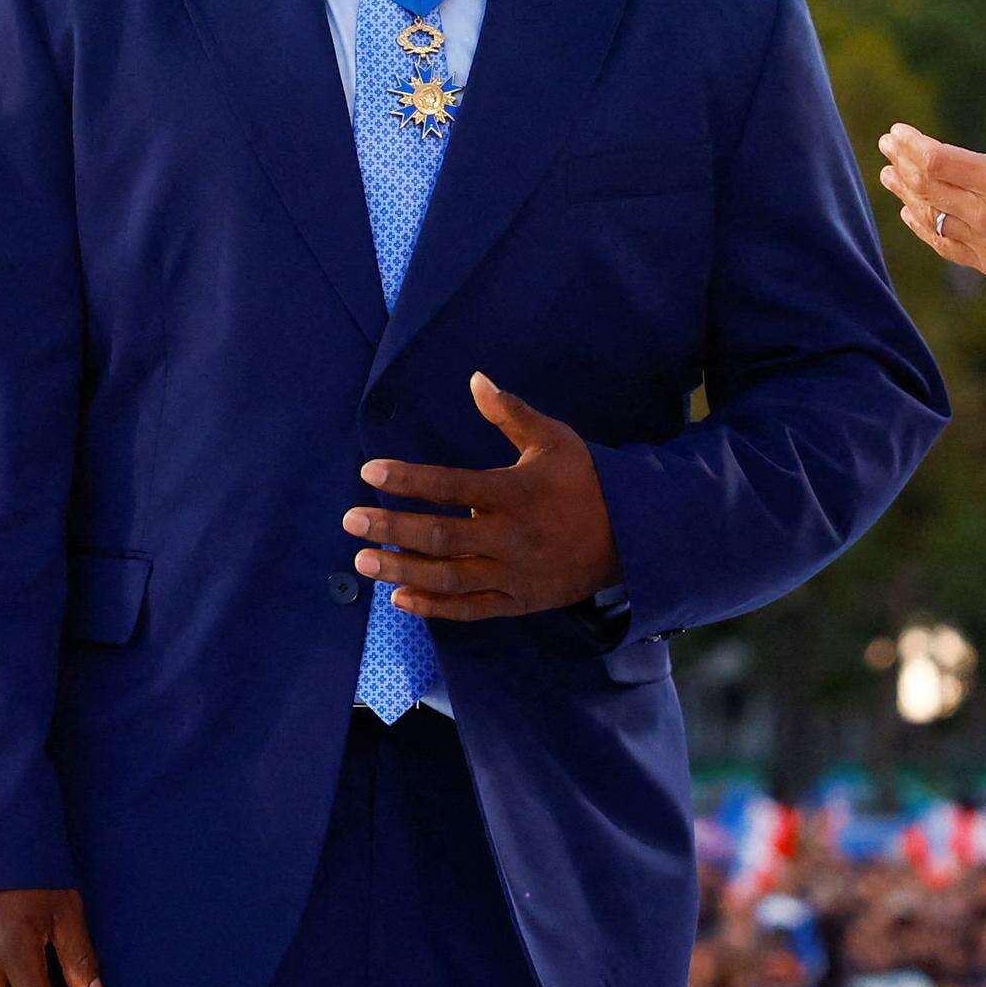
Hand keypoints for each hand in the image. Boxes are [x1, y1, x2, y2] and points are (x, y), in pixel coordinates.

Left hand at [347, 372, 620, 617]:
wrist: (635, 537)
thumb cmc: (587, 481)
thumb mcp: (555, 439)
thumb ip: (511, 413)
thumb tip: (475, 378)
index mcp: (515, 493)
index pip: (451, 485)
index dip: (408, 480)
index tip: (370, 472)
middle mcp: (510, 536)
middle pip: (440, 536)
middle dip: (391, 528)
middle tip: (350, 521)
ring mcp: (513, 573)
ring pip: (448, 576)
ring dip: (402, 569)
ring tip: (364, 561)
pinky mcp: (518, 600)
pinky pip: (470, 608)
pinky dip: (434, 607)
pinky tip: (400, 598)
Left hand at [879, 80, 985, 334]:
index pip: (936, 161)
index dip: (911, 146)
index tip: (896, 133)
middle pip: (926, 187)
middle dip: (901, 164)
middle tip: (886, 148)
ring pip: (931, 217)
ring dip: (906, 194)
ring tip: (890, 177)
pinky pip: (945, 245)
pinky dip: (924, 227)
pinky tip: (912, 214)